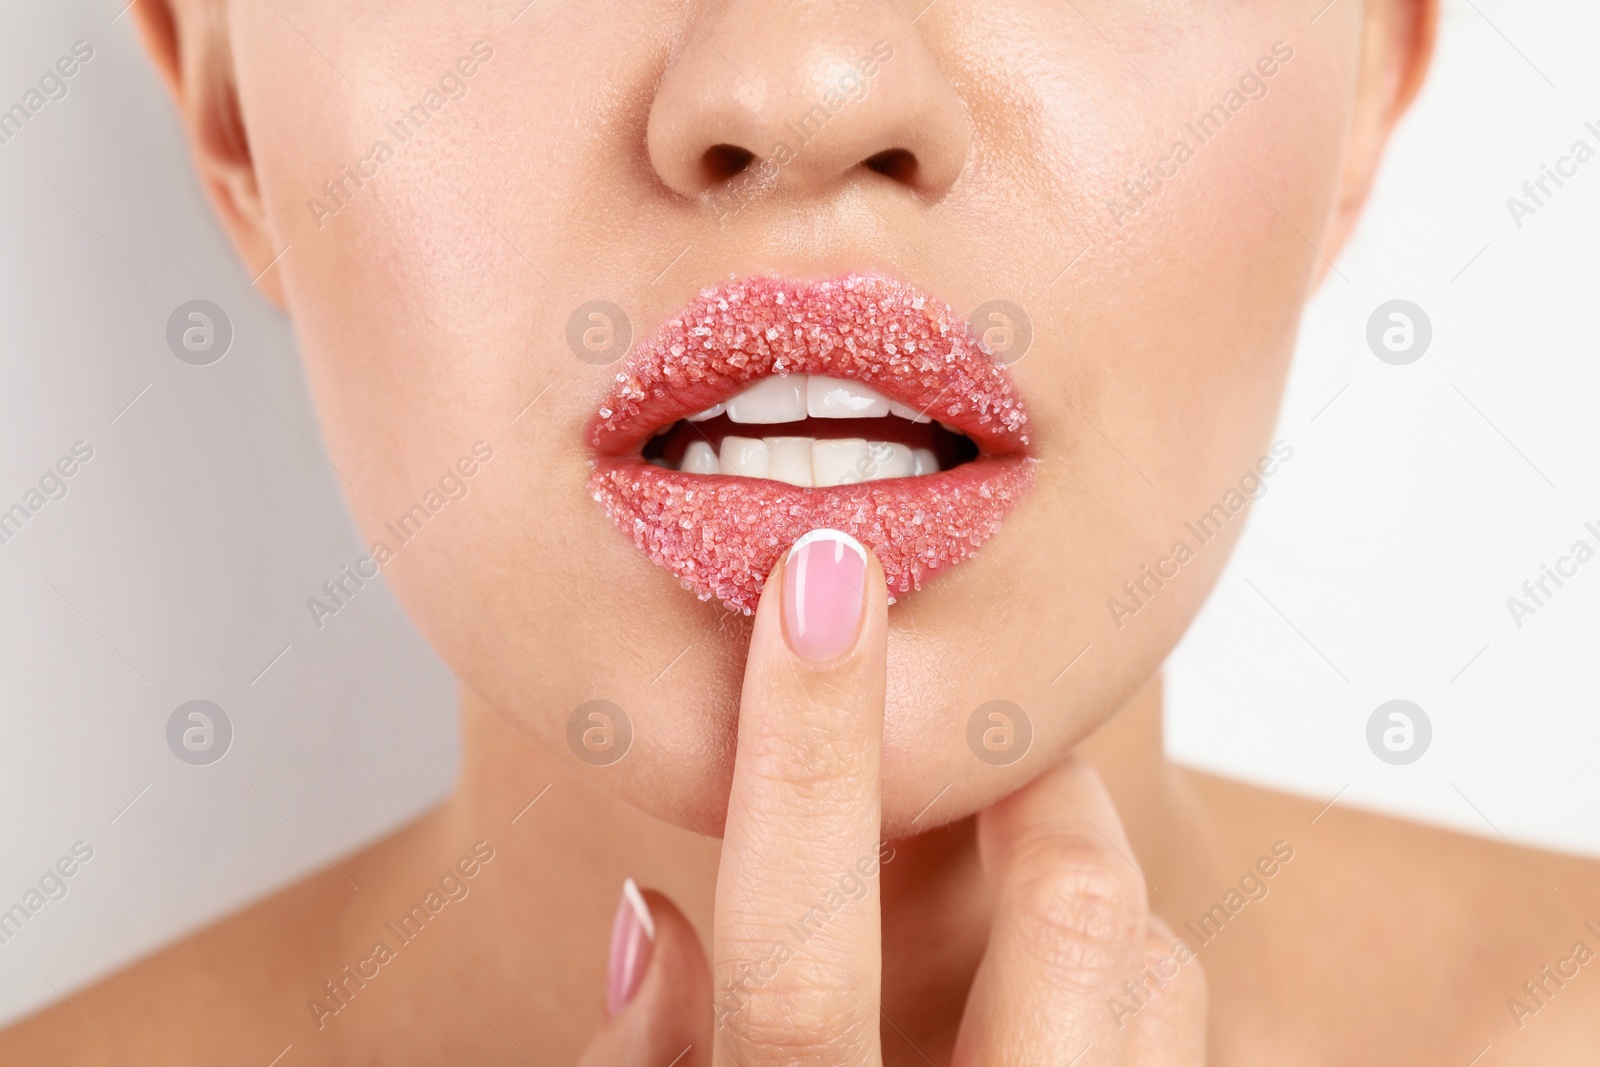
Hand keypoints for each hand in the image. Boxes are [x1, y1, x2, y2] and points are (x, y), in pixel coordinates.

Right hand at [578, 530, 1205, 1064]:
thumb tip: (654, 913)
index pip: (797, 958)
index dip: (800, 754)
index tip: (819, 575)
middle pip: (1075, 918)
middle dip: (1034, 784)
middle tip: (972, 748)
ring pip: (1168, 966)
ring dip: (1084, 882)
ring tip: (1002, 881)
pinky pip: (1184, 1032)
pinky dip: (1124, 975)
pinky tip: (1040, 999)